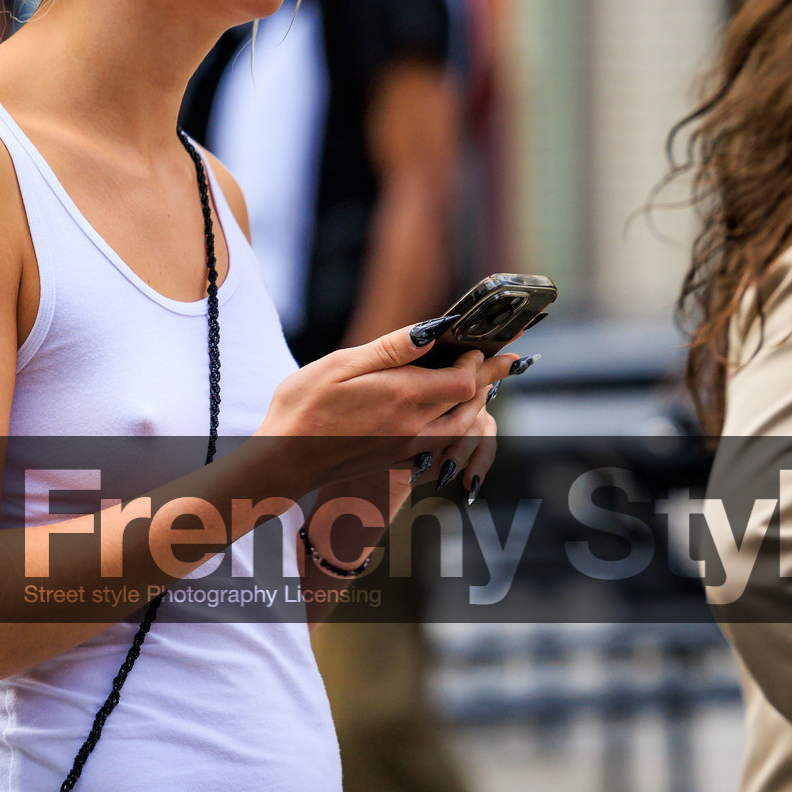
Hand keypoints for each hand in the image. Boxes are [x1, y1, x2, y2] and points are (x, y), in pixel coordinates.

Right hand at [260, 324, 516, 488]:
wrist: (284, 461)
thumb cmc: (303, 408)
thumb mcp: (341, 365)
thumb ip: (391, 349)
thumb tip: (432, 330)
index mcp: (403, 397)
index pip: (465, 379)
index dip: (478, 360)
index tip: (482, 343)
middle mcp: (414, 426)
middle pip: (470, 403)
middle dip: (489, 378)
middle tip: (508, 361)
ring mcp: (408, 447)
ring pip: (462, 426)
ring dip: (477, 403)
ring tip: (485, 384)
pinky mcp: (398, 460)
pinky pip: (445, 443)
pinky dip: (458, 425)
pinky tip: (452, 413)